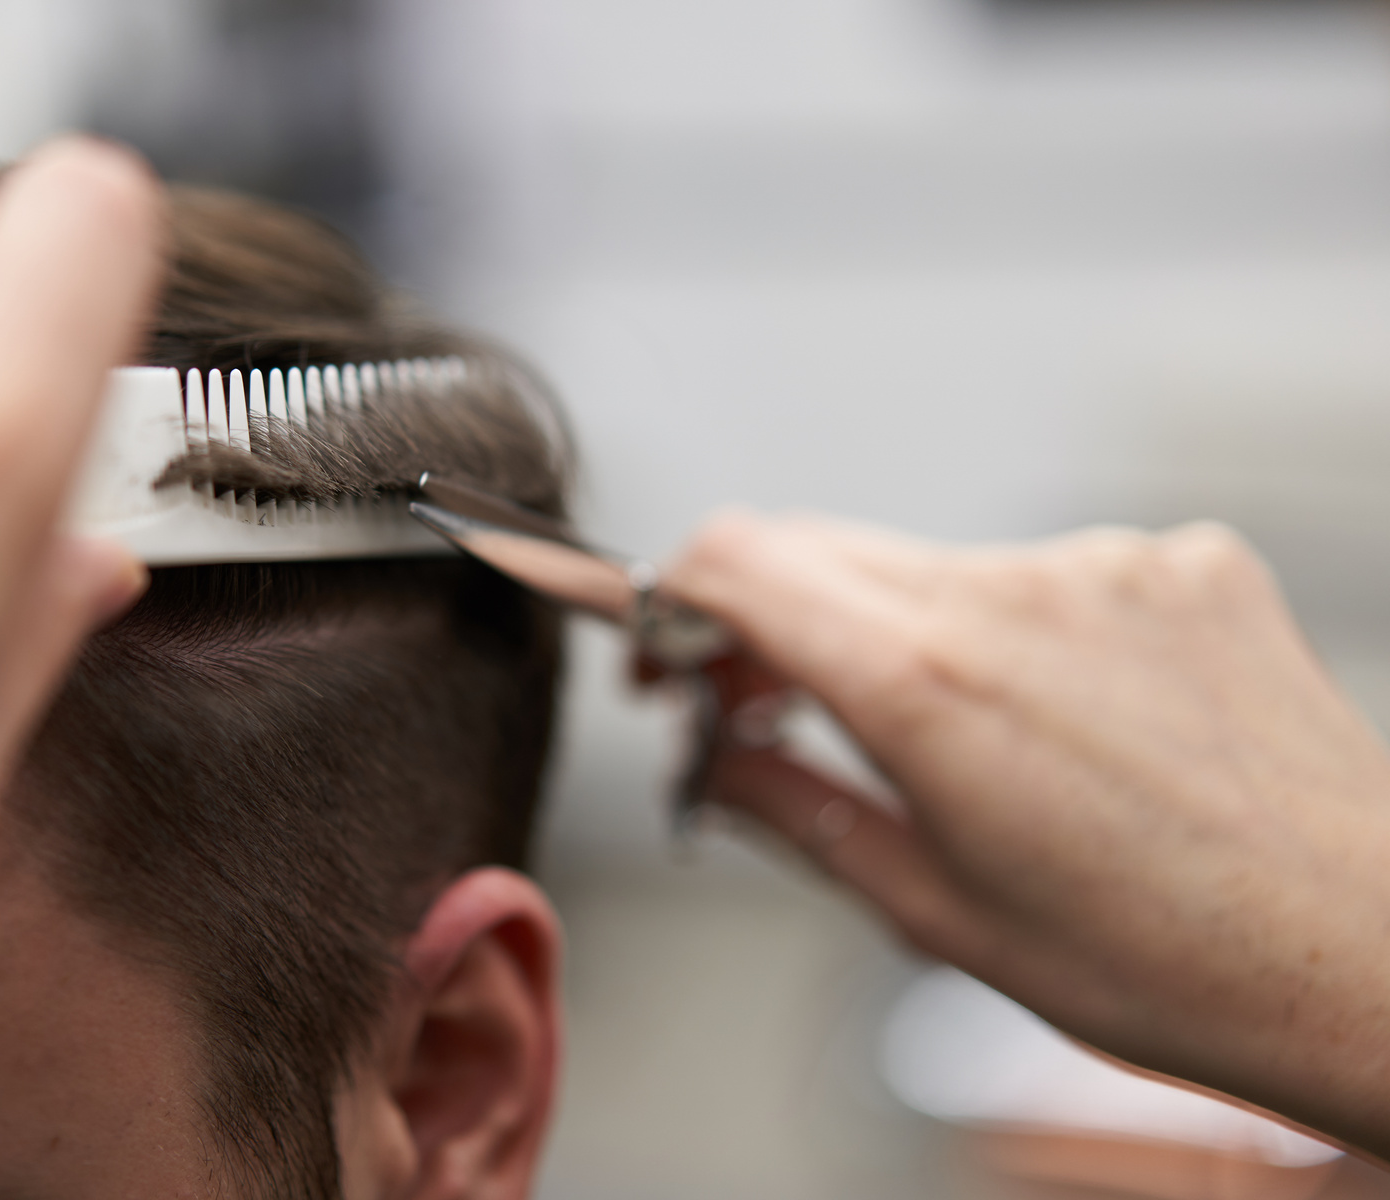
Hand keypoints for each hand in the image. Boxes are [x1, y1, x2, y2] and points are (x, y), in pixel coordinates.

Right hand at [666, 511, 1389, 1157]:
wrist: (1368, 952)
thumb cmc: (1167, 963)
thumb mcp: (934, 911)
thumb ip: (794, 807)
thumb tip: (710, 758)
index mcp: (930, 684)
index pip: (737, 559)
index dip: (672, 595)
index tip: (669, 652)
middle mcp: (1014, 591)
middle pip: (820, 548)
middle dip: (768, 621)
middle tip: (765, 705)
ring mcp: (1107, 563)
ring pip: (931, 563)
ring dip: (897, 631)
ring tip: (946, 744)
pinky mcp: (1182, 560)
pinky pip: (1046, 569)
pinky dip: (1016, 630)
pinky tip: (1062, 722)